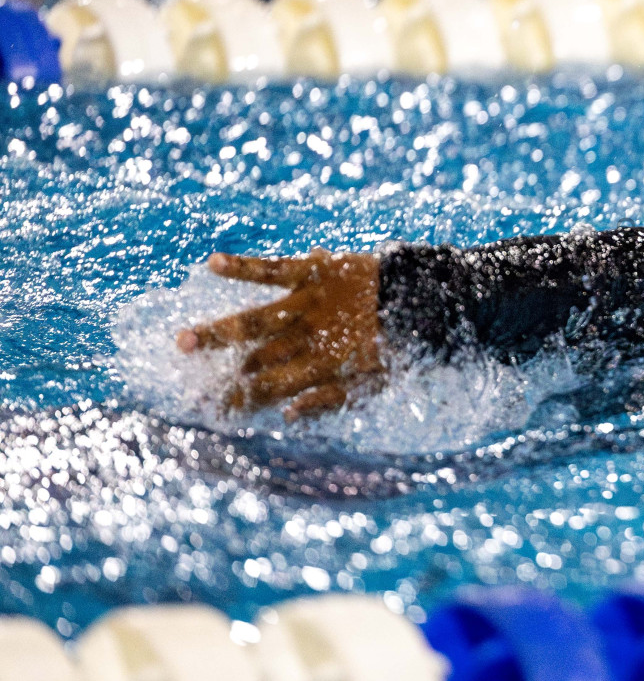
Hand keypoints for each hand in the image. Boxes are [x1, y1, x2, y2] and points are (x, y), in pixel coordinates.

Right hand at [177, 249, 382, 420]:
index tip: (210, 412)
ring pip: (255, 321)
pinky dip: (244, 266)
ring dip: (218, 333)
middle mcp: (309, 336)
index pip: (270, 389)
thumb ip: (329, 400)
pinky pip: (273, 269)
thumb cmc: (395, 343)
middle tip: (190, 393)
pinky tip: (213, 263)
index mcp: (321, 365)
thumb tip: (286, 417)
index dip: (241, 401)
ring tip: (182, 342)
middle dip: (224, 378)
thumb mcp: (372, 382)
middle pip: (256, 361)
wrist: (424, 295)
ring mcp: (309, 303)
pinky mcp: (314, 271)